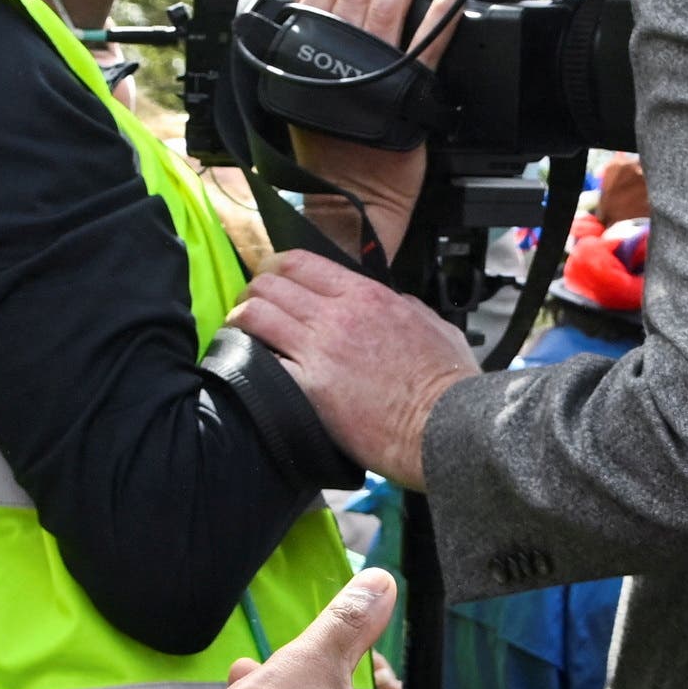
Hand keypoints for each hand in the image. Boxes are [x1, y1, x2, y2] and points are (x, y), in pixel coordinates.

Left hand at [228, 247, 480, 485]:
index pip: (302, 262)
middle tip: (250, 305)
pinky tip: (248, 366)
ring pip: (257, 314)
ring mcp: (320, 350)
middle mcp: (338, 315)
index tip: (269, 277)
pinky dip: (247, 358)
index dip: (275, 266)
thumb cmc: (448, 383)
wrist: (447, 425)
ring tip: (239, 330)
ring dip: (242, 319)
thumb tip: (396, 302)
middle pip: (271, 283)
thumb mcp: (436, 327)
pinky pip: (262, 361)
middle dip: (253, 290)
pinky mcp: (309, 388)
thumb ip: (409, 307)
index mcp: (368, 295)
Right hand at [266, 0, 459, 263]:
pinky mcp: (408, 92)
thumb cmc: (327, 150)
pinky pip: (429, 45)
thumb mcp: (301, 85)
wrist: (349, 199)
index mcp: (309, 53)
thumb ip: (303, 35)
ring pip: (390, 9)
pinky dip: (443, 14)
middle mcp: (340, 59)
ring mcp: (375, 73)